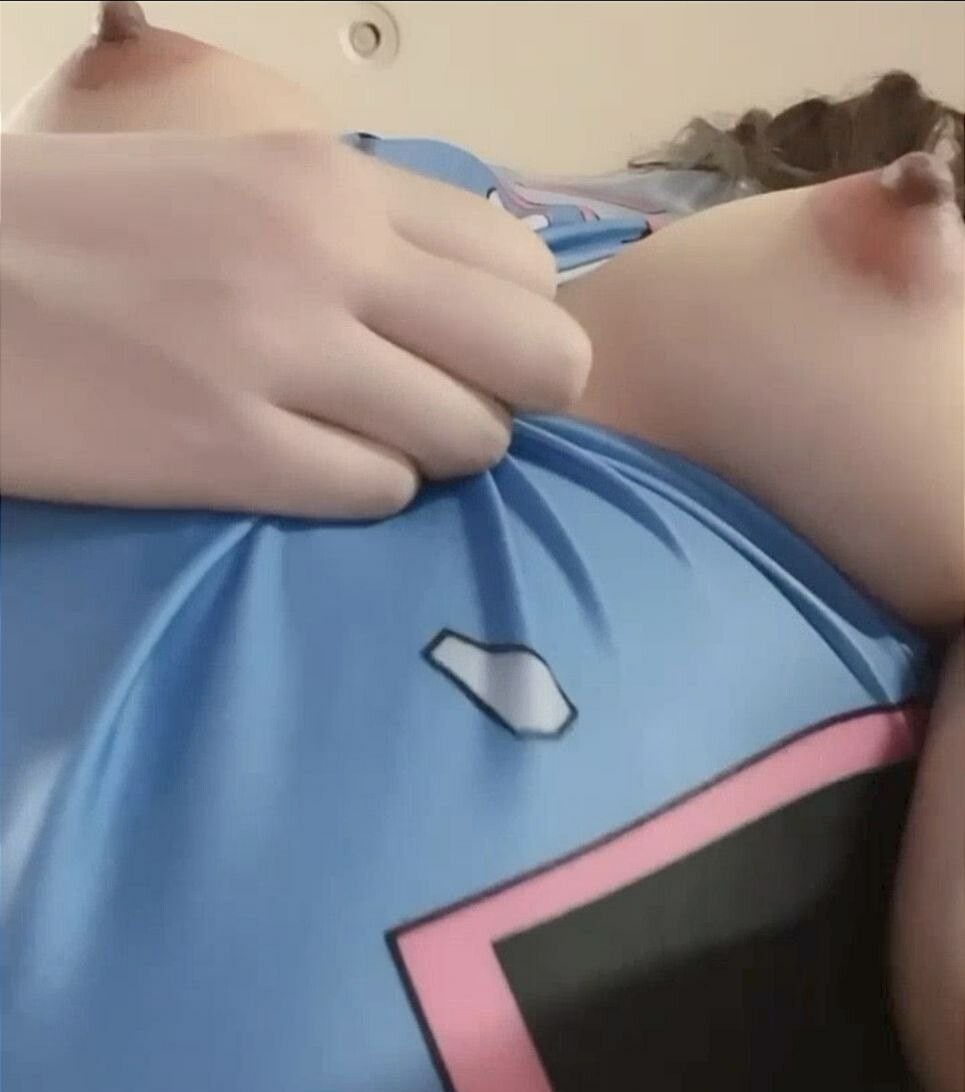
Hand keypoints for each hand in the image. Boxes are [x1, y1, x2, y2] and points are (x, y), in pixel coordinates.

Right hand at [0, 131, 590, 517]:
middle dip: (516, 400)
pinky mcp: (229, 452)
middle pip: (537, 357)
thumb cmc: (94, 230)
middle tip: (454, 412)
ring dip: (436, 455)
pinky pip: (380, 494)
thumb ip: (366, 230)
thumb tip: (482, 295)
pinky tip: (307, 468)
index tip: (474, 355)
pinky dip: (364, 492)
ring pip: (468, 437)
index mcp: (333, 180)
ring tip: (368, 441)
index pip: (521, 265)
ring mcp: (280, 356)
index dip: (518, 326)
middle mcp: (329, 256)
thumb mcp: (242, 183)